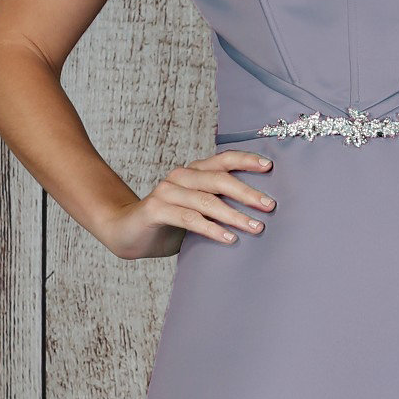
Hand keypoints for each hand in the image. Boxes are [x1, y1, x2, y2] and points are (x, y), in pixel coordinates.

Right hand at [101, 147, 276, 260]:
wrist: (128, 234)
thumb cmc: (170, 224)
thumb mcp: (198, 212)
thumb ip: (220, 206)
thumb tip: (260, 214)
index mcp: (193, 172)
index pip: (223, 159)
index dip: (246, 160)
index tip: (270, 167)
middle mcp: (181, 177)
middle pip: (219, 179)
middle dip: (248, 193)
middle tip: (270, 206)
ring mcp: (166, 191)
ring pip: (206, 200)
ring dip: (234, 215)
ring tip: (256, 228)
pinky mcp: (156, 209)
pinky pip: (189, 218)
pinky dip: (211, 229)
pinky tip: (229, 238)